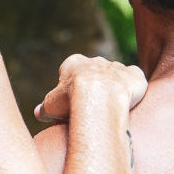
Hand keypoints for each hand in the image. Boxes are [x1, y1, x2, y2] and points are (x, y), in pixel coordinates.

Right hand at [32, 54, 147, 124]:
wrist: (100, 99)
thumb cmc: (71, 102)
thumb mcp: (50, 106)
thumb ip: (44, 108)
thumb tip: (38, 113)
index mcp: (73, 62)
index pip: (71, 71)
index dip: (72, 87)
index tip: (73, 101)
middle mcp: (95, 60)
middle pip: (94, 71)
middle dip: (94, 85)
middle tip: (93, 106)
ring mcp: (116, 66)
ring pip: (115, 75)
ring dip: (114, 88)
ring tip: (112, 108)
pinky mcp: (135, 74)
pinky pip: (135, 78)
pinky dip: (134, 88)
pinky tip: (130, 101)